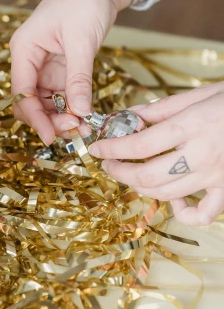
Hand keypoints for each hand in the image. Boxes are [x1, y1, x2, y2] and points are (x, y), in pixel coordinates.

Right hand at [9, 0, 148, 144]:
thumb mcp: (82, 41)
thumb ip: (78, 78)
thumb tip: (79, 112)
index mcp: (24, 49)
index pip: (21, 92)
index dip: (35, 118)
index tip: (52, 138)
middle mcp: (30, 59)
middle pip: (30, 101)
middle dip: (49, 119)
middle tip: (76, 131)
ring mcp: (46, 64)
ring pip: (46, 100)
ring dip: (61, 115)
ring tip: (84, 126)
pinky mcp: (62, 66)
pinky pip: (62, 93)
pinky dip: (72, 105)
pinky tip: (85, 114)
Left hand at [89, 83, 223, 225]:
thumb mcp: (198, 94)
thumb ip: (162, 108)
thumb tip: (128, 117)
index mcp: (192, 125)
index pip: (138, 145)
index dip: (111, 148)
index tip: (96, 147)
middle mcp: (202, 154)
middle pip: (147, 175)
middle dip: (119, 171)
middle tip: (108, 162)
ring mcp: (217, 175)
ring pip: (166, 194)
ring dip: (140, 188)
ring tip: (129, 175)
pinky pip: (203, 214)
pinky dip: (182, 211)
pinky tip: (173, 198)